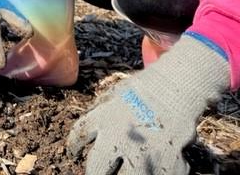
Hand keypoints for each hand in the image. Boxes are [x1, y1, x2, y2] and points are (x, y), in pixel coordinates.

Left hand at [67, 35, 228, 174]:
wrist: (178, 86)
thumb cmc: (147, 86)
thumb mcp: (117, 93)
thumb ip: (102, 109)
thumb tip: (92, 124)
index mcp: (103, 118)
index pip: (79, 137)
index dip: (74, 147)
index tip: (74, 153)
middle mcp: (118, 138)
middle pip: (96, 168)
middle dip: (94, 173)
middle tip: (96, 172)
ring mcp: (142, 152)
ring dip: (124, 174)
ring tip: (127, 170)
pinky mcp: (166, 161)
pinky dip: (158, 172)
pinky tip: (155, 169)